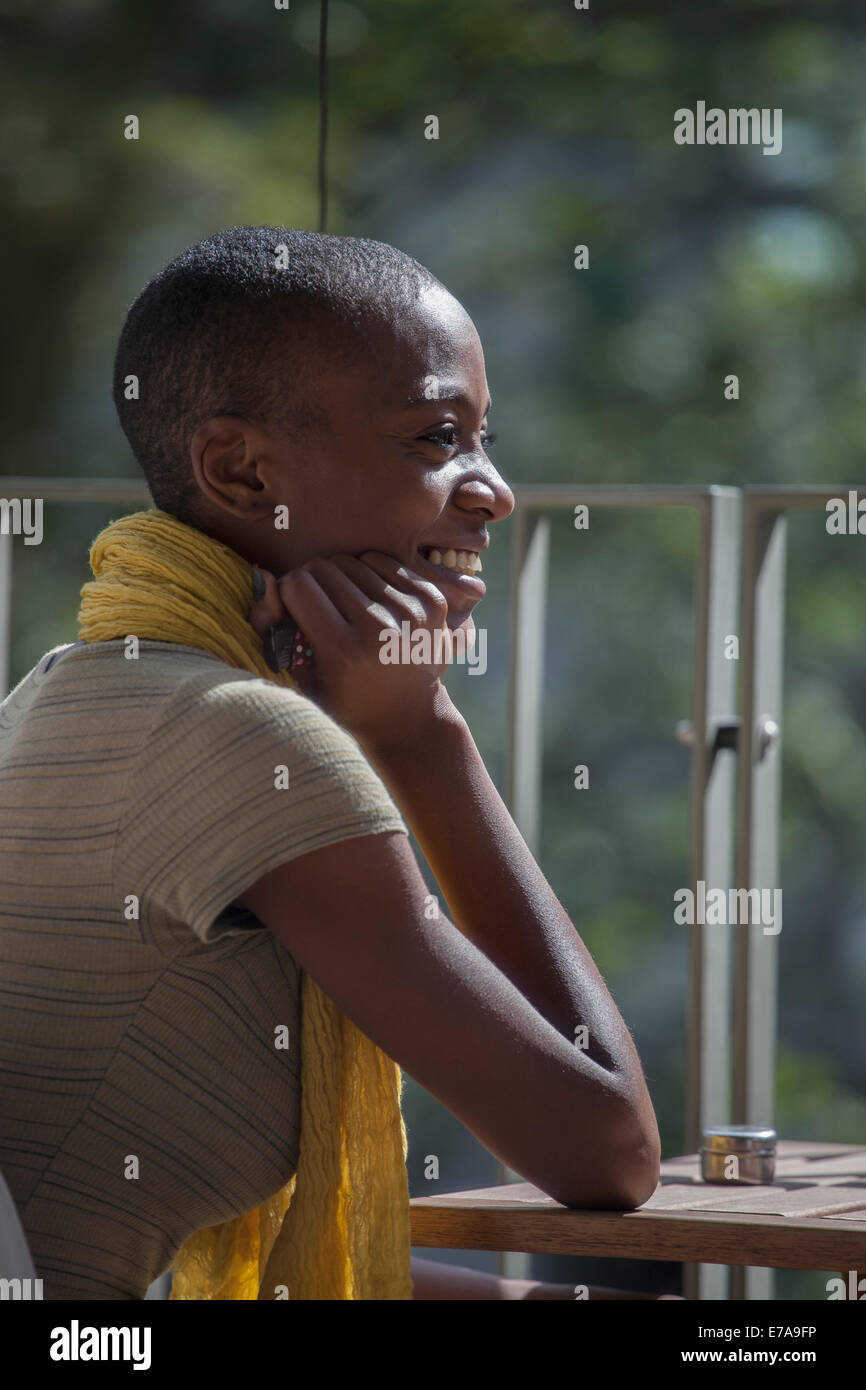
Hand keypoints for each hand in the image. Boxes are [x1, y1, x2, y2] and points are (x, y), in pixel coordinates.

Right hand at [248, 552, 465, 751]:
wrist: (409, 716)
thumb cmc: (343, 699)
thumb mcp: (299, 676)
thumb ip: (270, 627)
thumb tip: (265, 576)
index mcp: (345, 652)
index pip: (299, 585)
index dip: (290, 594)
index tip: (295, 610)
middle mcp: (381, 629)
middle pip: (326, 568)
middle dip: (314, 583)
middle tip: (320, 607)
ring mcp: (412, 612)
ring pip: (355, 561)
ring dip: (344, 578)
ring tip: (347, 607)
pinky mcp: (432, 600)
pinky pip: (384, 563)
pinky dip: (372, 576)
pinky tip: (373, 602)